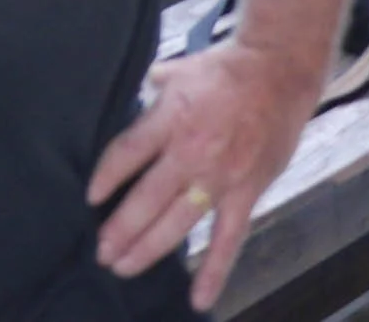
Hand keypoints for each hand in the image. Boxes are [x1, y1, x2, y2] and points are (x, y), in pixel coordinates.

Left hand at [86, 41, 319, 311]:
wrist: (277, 72)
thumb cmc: (222, 70)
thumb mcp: (174, 71)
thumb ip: (147, 92)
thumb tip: (126, 103)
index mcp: (169, 118)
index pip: (127, 154)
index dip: (106, 178)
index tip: (90, 198)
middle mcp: (191, 152)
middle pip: (146, 198)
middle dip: (120, 228)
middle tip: (100, 252)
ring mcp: (219, 177)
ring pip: (178, 223)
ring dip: (148, 248)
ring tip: (122, 267)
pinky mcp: (246, 192)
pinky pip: (228, 238)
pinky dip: (214, 270)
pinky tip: (199, 298)